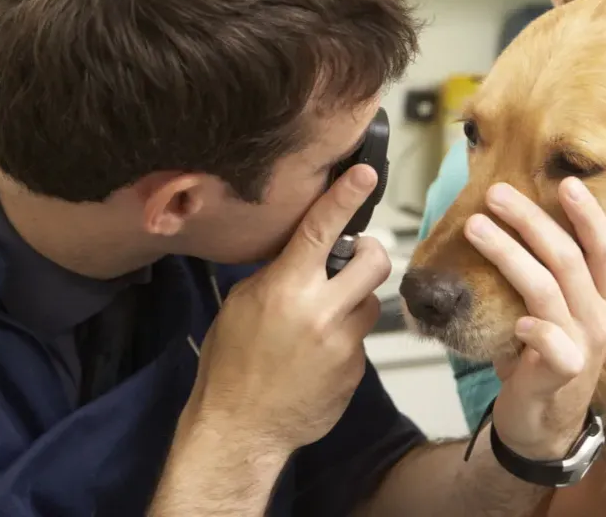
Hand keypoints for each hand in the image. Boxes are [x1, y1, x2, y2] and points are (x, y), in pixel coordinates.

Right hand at [186, 164, 391, 456]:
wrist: (240, 430)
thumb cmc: (230, 364)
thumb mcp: (242, 304)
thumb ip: (278, 273)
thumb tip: (304, 251)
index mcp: (286, 288)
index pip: (321, 230)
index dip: (346, 197)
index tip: (365, 174)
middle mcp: (322, 311)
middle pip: (375, 261)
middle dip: (366, 255)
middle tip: (350, 262)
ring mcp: (344, 344)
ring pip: (371, 301)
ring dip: (354, 301)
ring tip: (322, 318)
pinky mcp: (356, 370)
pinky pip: (361, 339)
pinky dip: (345, 338)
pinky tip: (317, 355)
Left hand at [463, 177, 605, 459]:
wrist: (544, 419)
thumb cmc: (548, 351)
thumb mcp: (567, 306)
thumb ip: (572, 268)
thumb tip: (581, 223)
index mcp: (604, 294)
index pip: (602, 247)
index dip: (587, 214)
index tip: (565, 181)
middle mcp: (599, 315)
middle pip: (568, 258)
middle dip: (530, 221)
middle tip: (495, 193)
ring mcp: (583, 344)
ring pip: (547, 290)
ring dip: (509, 254)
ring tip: (476, 226)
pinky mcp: (562, 374)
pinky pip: (554, 346)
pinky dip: (538, 329)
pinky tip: (519, 319)